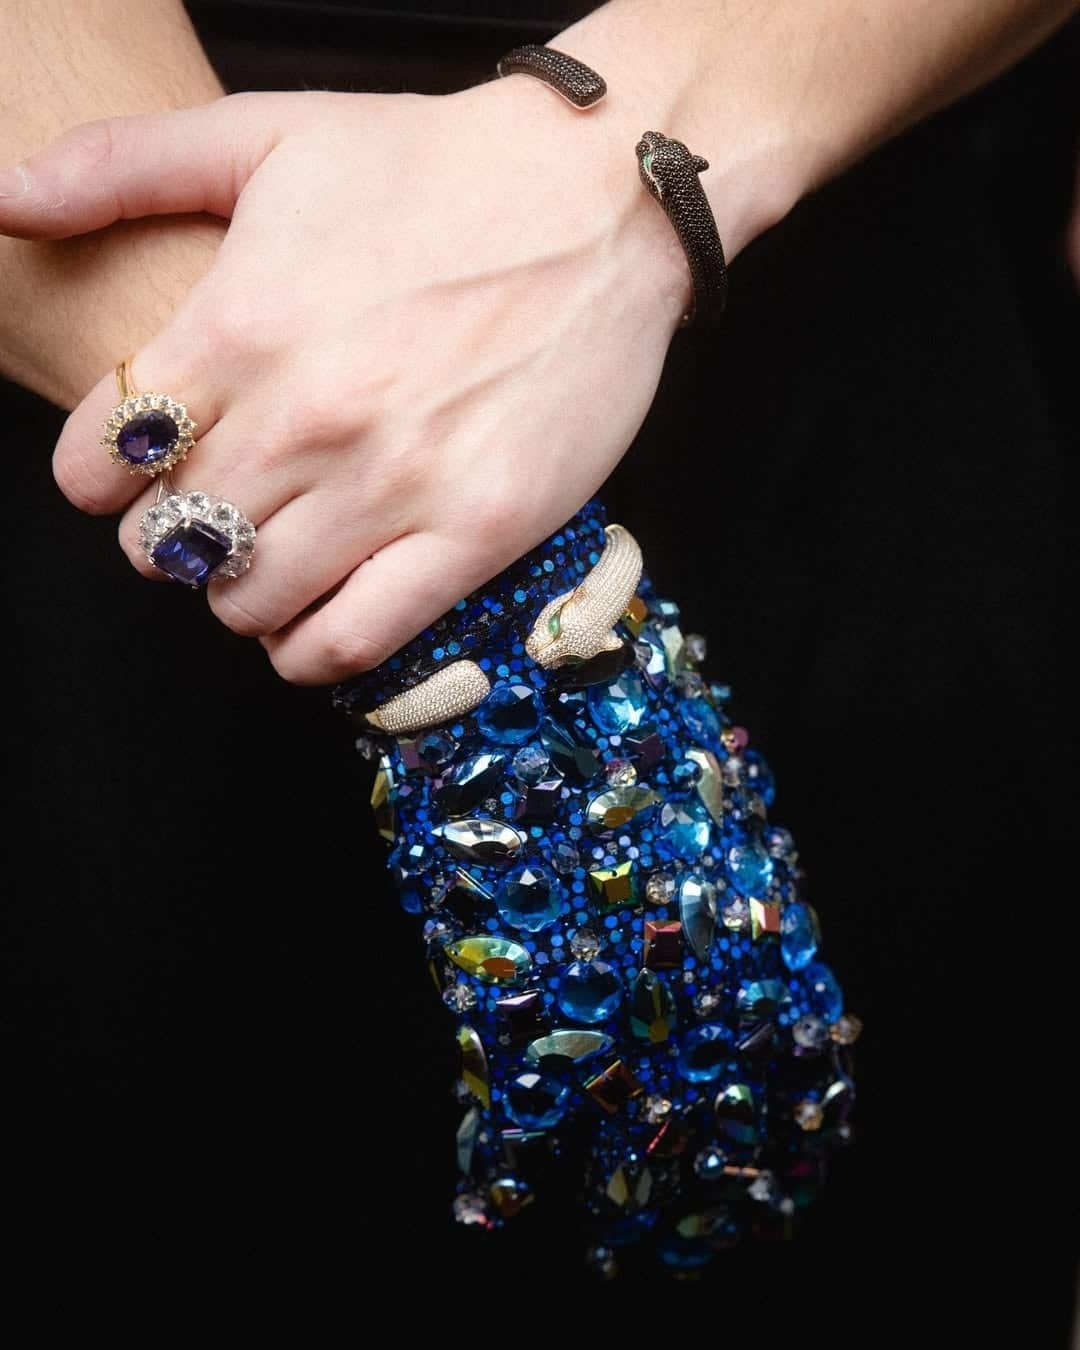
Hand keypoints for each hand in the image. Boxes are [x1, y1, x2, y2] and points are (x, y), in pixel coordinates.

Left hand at [0, 80, 691, 682]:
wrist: (601, 202)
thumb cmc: (438, 167)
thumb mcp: (271, 134)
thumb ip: (125, 165)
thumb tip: (5, 198)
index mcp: (240, 324)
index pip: (98, 463)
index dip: (100, 478)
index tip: (136, 470)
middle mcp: (306, 417)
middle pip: (168, 545)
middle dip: (173, 538)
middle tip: (217, 512)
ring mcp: (393, 484)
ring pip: (250, 604)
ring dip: (242, 595)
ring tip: (272, 559)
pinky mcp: (472, 533)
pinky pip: (350, 643)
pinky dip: (311, 651)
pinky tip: (314, 621)